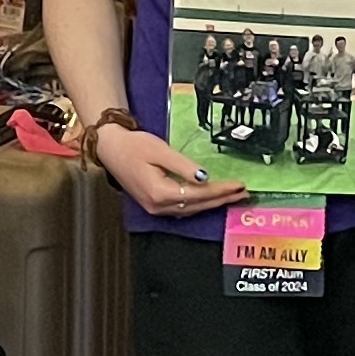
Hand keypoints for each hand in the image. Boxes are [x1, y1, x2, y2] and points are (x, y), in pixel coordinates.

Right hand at [96, 121, 244, 220]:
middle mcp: (158, 206)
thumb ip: (183, 166)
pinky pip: (183, 209)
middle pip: (198, 205)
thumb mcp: (160, 150)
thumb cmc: (133, 146)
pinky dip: (200, 204)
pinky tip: (212, 200)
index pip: (198, 194)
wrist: (111, 149)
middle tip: (244, 193)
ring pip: (192, 209)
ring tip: (234, 197)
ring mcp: (156, 208)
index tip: (239, 184)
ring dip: (214, 203)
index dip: (220, 190)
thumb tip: (204, 177)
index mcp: (160, 192)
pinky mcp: (155, 205)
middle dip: (222, 199)